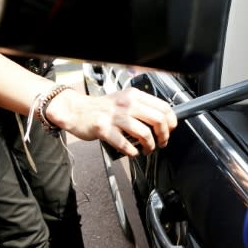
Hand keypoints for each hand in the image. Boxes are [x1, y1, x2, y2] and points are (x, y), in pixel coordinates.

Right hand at [45, 87, 176, 155]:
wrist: (76, 110)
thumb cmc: (102, 108)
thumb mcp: (125, 100)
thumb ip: (142, 107)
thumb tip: (163, 121)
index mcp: (134, 96)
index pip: (163, 107)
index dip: (171, 121)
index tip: (171, 129)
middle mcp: (127, 104)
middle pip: (158, 120)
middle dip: (164, 135)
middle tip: (162, 142)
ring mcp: (115, 116)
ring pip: (144, 133)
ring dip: (150, 145)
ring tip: (148, 149)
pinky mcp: (104, 129)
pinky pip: (125, 144)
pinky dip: (132, 151)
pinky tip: (133, 152)